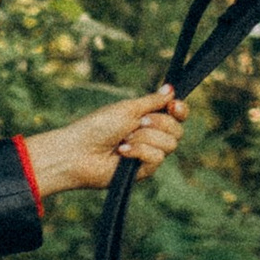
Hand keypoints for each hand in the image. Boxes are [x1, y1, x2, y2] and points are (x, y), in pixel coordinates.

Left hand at [22, 87, 188, 200]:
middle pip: (177, 130)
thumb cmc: (97, 127)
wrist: (79, 152)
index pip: (177, 115)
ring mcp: (148, 155)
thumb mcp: (126, 109)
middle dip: (159, 124)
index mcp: (147, 119)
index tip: (174, 106)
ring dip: (145, 138)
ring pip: (170, 145)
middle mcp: (151, 137)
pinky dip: (139, 152)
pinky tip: (122, 152)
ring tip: (123, 139)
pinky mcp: (144, 171)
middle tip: (137, 123)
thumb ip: (151, 102)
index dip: (180, 110)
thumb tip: (171, 89)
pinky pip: (157, 158)